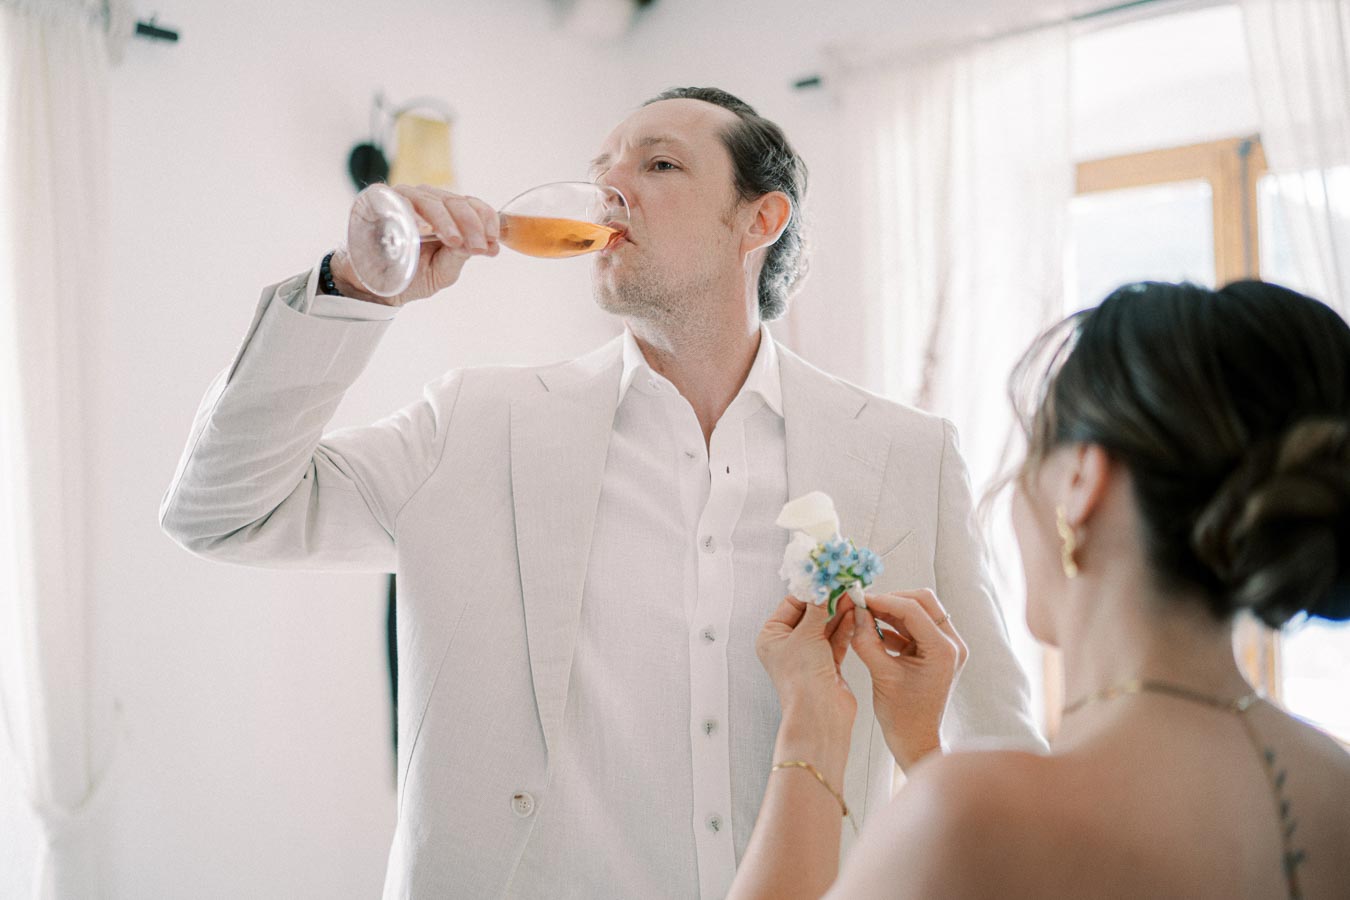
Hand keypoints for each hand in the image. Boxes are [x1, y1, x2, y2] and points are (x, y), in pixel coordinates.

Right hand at [329, 184, 500, 305]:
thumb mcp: (444, 270)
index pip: (472, 204)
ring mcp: (404, 198)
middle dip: (471, 225)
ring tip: (455, 241)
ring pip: (432, 200)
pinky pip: (400, 202)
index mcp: (447, 213)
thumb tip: (491, 246)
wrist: (373, 286)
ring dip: (447, 221)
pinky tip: (421, 229)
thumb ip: (464, 254)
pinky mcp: (381, 201)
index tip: (493, 240)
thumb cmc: (410, 274)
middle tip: (478, 247)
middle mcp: (428, 200)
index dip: (486, 219)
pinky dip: (413, 213)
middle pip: (456, 201)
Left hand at [756, 595, 858, 776]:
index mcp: (772, 637)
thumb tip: (822, 586)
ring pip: (826, 627)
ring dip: (840, 612)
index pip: (792, 604)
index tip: (827, 577)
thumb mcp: (807, 635)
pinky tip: (855, 614)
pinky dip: (845, 627)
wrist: (819, 715)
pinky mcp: (827, 665)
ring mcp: (808, 656)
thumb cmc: (802, 679)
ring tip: (854, 595)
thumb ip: (817, 609)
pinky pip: (836, 640)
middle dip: (828, 601)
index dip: (810, 591)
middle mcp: (788, 646)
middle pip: (810, 614)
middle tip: (844, 584)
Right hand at [850, 589, 967, 770]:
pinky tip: (873, 629)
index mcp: (943, 650)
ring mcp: (946, 648)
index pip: (913, 609)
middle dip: (891, 599)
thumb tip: (856, 611)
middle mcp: (951, 644)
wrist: (917, 742)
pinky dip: (895, 625)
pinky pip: (916, 627)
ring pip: (919, 612)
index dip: (883, 600)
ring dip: (891, 611)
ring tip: (865, 615)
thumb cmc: (903, 716)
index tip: (859, 598)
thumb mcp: (882, 675)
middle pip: (923, 602)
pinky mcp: (936, 653)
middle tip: (864, 603)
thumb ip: (867, 640)